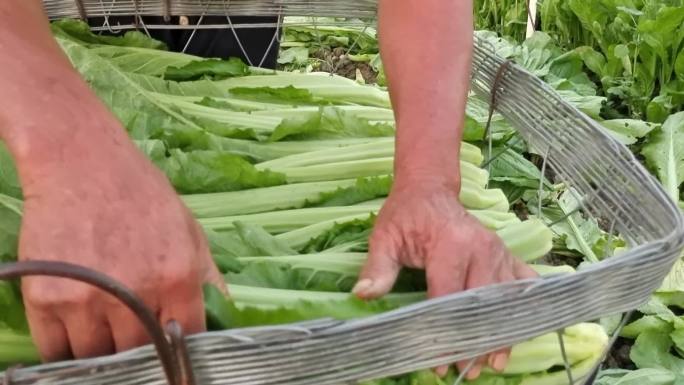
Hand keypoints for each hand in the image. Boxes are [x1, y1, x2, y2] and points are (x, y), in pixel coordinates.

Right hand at [17, 130, 223, 361]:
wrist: (82, 162)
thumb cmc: (142, 193)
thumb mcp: (189, 229)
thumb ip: (207, 277)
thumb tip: (223, 313)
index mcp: (177, 277)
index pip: (184, 340)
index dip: (178, 348)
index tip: (170, 349)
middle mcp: (135, 292)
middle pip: (139, 354)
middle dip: (138, 349)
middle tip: (133, 336)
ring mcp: (87, 298)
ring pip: (97, 357)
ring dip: (102, 350)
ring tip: (104, 328)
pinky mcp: (46, 297)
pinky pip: (56, 349)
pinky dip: (65, 347)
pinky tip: (76, 330)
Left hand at [352, 179, 535, 378]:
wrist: (430, 189)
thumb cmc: (405, 214)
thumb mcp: (385, 237)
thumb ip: (377, 268)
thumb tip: (364, 295)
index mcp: (451, 245)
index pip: (449, 299)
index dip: (445, 334)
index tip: (440, 364)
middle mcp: (482, 248)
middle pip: (482, 305)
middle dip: (476, 341)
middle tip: (469, 371)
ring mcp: (498, 251)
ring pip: (506, 300)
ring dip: (501, 332)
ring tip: (494, 362)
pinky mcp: (506, 254)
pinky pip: (523, 284)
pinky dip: (522, 308)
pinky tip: (518, 330)